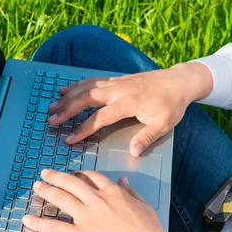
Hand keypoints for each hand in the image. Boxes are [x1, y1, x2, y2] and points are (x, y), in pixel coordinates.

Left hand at [22, 169, 196, 231]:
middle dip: (57, 177)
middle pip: (72, 183)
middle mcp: (98, 200)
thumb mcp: (143, 205)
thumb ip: (130, 192)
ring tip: (36, 187)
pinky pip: (55, 227)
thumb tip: (123, 181)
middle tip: (45, 173)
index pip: (93, 177)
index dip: (80, 174)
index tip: (73, 174)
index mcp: (114, 192)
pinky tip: (28, 219)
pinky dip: (39, 223)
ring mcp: (88, 217)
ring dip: (46, 191)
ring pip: (62, 198)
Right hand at [47, 63, 212, 155]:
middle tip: (52, 120)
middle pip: (87, 98)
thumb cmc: (172, 104)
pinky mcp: (118, 79)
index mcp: (129, 103)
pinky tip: (67, 89)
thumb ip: (147, 138)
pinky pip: (93, 81)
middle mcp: (120, 90)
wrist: (180, 81)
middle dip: (67, 109)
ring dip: (68, 96)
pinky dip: (78, 85)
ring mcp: (118, 82)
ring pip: (87, 87)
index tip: (70, 139)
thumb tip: (133, 152)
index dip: (84, 129)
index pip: (101, 117)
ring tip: (52, 105)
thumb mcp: (164, 124)